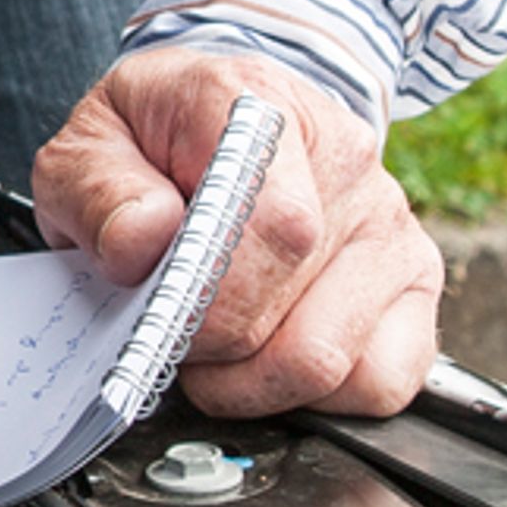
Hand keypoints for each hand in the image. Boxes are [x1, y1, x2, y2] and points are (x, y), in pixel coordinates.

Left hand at [30, 48, 441, 417]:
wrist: (221, 121)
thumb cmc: (156, 140)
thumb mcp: (91, 145)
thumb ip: (98, 189)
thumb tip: (144, 240)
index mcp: (261, 108)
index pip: (274, 225)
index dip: (213, 298)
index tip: (165, 318)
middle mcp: (344, 158)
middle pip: (295, 311)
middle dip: (216, 349)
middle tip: (174, 333)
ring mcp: (388, 222)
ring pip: (332, 360)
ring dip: (254, 382)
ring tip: (215, 349)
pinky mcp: (415, 281)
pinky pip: (382, 382)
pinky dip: (315, 398)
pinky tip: (270, 359)